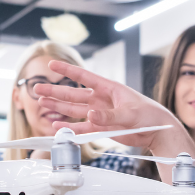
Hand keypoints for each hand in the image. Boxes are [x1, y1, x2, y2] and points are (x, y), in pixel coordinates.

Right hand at [34, 60, 184, 151]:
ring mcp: (99, 114)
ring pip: (73, 109)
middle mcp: (101, 99)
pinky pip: (81, 127)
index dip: (67, 70)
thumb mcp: (131, 113)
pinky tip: (57, 126)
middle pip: (73, 94)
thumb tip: (91, 114)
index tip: (52, 64)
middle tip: (37, 88)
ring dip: (58, 107)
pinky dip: (69, 128)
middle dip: (55, 91)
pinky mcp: (101, 128)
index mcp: (109, 88)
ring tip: (42, 102)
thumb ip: (111, 114)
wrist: (157, 131)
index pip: (84, 76)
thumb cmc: (150, 115)